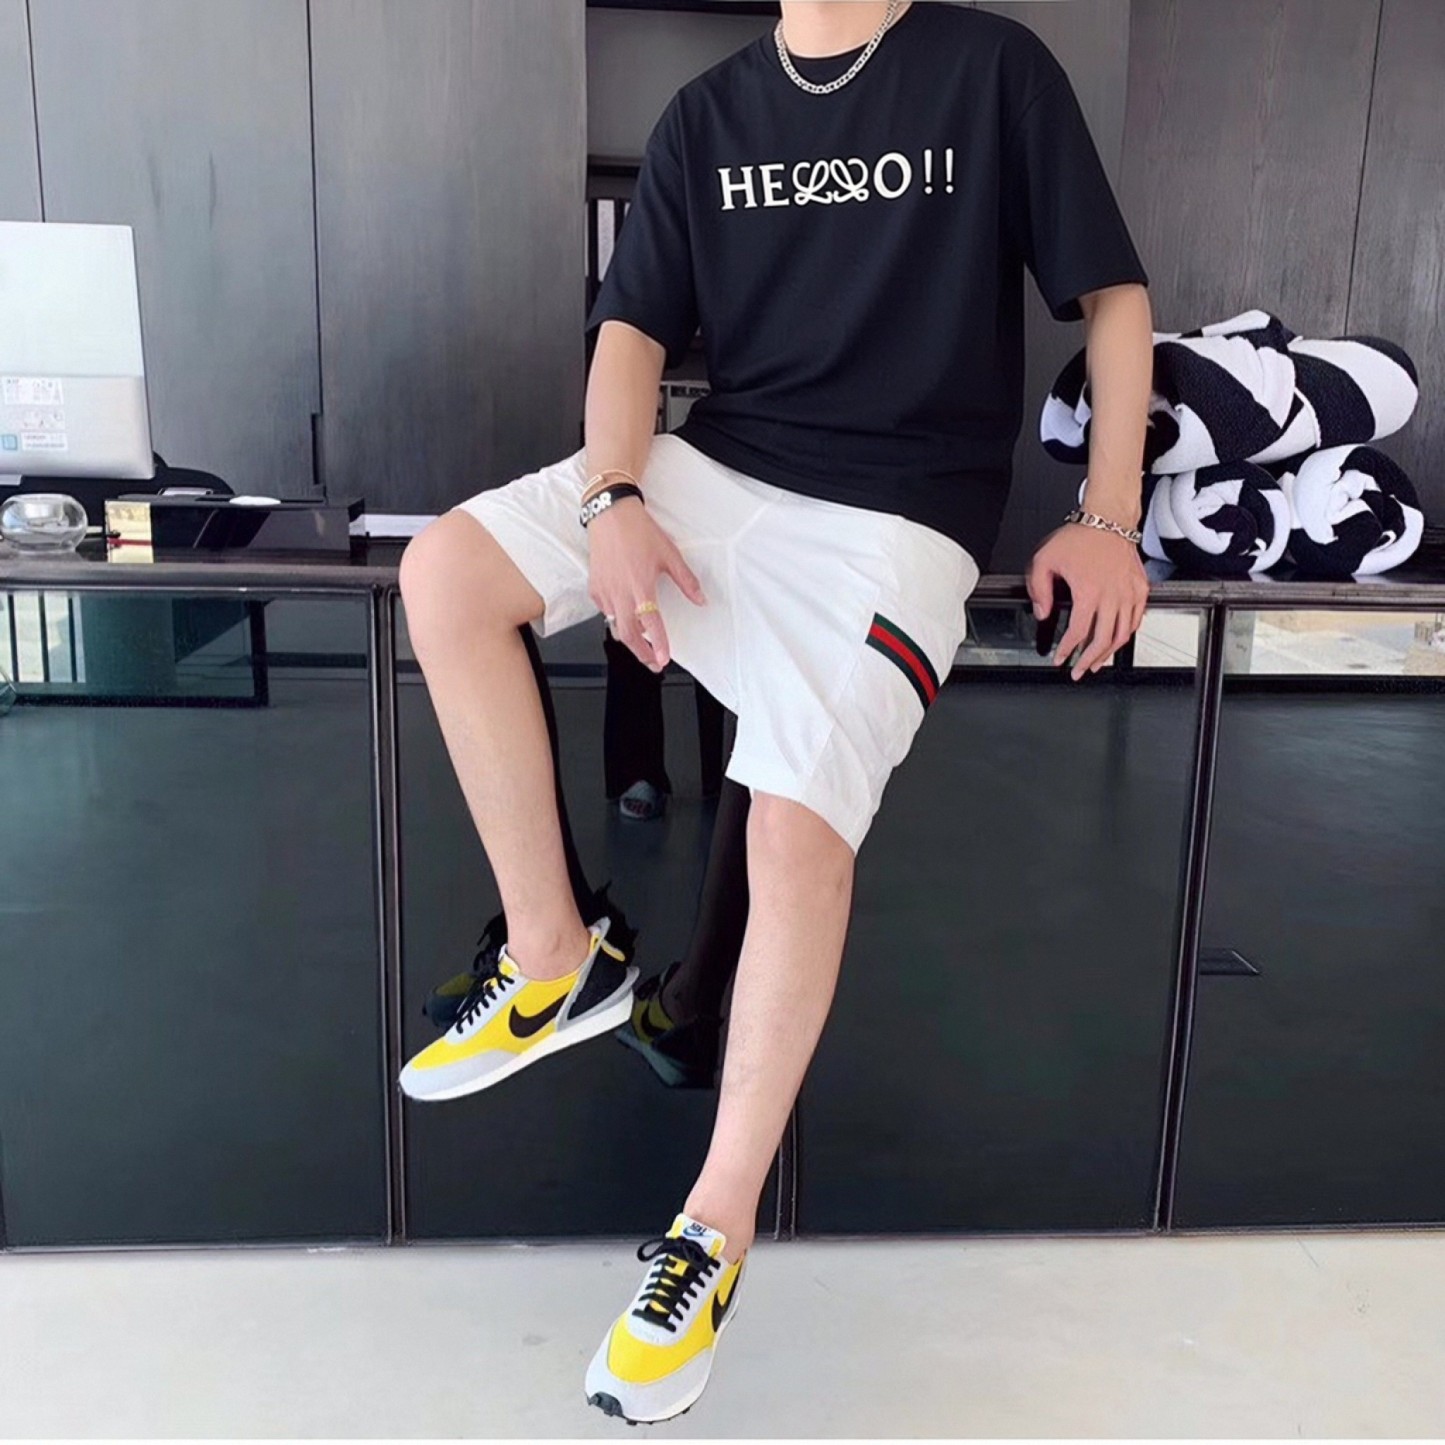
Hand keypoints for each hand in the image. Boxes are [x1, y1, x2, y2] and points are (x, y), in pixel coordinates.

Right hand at [587, 499, 704, 671]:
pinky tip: (627, 616)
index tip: (663, 658)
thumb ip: (686, 581)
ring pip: (615, 626)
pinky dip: (617, 619)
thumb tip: (701, 599)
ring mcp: (605, 591)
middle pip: (628, 635)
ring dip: (630, 639)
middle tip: (654, 662)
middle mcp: (620, 592)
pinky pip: (606, 611)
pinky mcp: (595, 588)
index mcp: (640, 586)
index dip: (658, 644)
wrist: (610, 514)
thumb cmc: (638, 531)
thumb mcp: (669, 554)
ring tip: (643, 644)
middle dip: (641, 653)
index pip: (651, 624)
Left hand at [1026, 523, 1148, 681]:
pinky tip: (1116, 640)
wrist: (1108, 519)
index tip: (1061, 658)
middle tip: (1079, 671)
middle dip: (1088, 661)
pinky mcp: (1141, 588)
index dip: (1068, 650)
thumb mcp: (1045, 560)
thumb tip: (1043, 613)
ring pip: (1123, 634)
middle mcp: (1112, 595)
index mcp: (1089, 592)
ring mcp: (1130, 593)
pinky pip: (1137, 619)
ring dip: (1108, 653)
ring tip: (1096, 663)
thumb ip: (1039, 589)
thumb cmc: (1080, 537)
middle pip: (1103, 640)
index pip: (1079, 632)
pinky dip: (1127, 634)